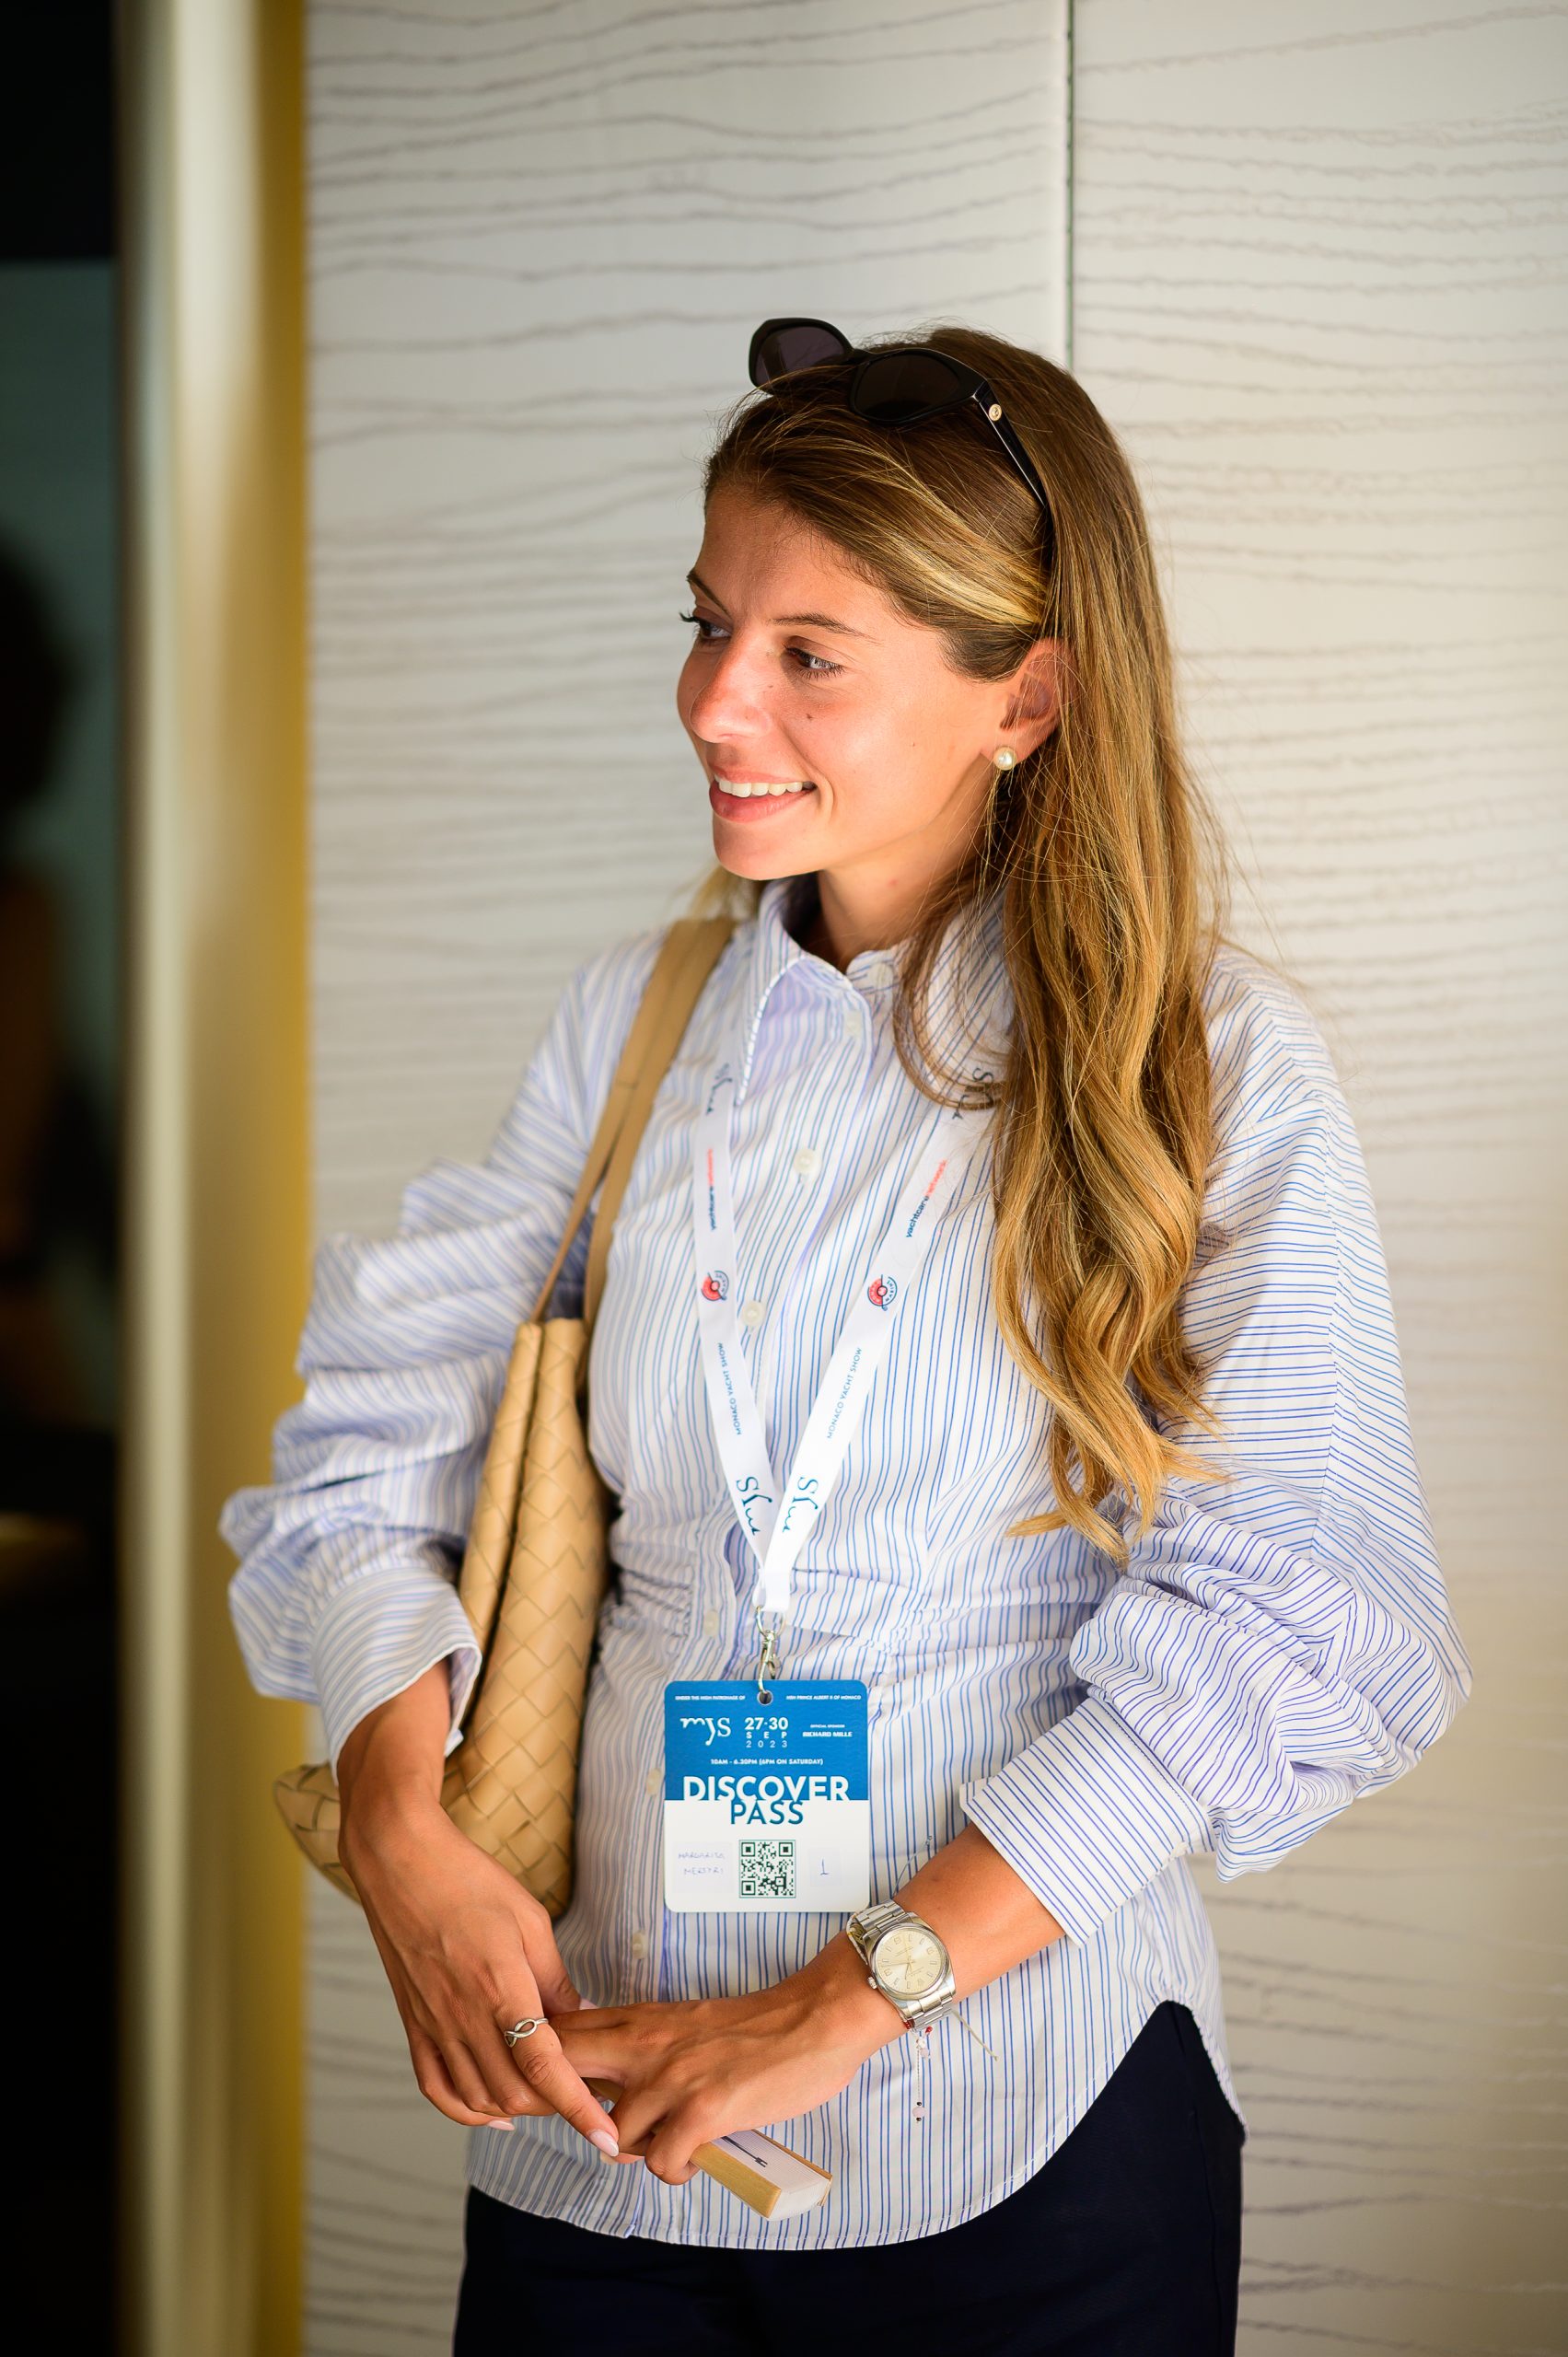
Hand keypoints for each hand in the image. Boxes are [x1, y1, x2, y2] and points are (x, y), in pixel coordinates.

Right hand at [337, 1663, 617, 2158]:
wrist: (401, 1862)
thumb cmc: (470, 1882)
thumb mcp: (531, 1923)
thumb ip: (556, 1981)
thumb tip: (585, 2021)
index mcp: (500, 1989)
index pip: (545, 2068)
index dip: (579, 2108)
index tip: (606, 2138)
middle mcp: (463, 2017)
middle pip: (515, 2093)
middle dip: (556, 2106)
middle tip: (588, 2095)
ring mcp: (433, 2025)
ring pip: (479, 2099)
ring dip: (518, 2109)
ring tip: (549, 2099)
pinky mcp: (413, 2024)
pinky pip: (437, 2087)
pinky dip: (467, 2109)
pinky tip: (492, 2109)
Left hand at [553, 1937, 902, 2183]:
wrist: (813, 2020)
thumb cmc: (754, 2028)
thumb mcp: (682, 2024)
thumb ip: (641, 2049)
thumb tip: (608, 2094)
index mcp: (637, 2020)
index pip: (556, 2035)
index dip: (531, 2066)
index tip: (533, 2095)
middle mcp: (643, 2046)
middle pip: (558, 2073)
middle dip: (553, 2109)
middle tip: (589, 2133)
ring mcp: (670, 2079)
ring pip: (616, 2137)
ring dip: (642, 2152)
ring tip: (673, 2145)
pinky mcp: (702, 2112)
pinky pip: (661, 2164)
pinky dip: (678, 2171)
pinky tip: (701, 2156)